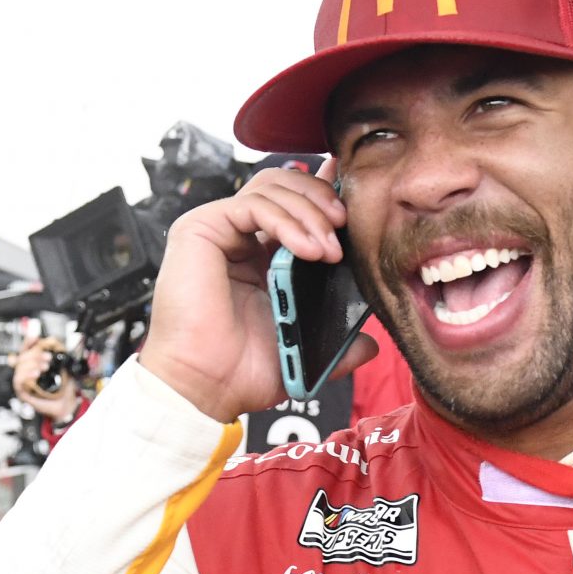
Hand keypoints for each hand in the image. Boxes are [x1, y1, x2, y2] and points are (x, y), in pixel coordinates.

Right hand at [12, 337, 85, 422]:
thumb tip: (51, 340)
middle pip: (22, 356)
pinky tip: (35, 374)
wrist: (66, 402)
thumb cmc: (63, 386)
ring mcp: (24, 381)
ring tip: (44, 367)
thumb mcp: (63, 365)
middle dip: (35, 354)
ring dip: (32, 364)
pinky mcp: (22, 392)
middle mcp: (27, 370)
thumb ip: (57, 351)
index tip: (35, 338)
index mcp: (34, 362)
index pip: (26, 348)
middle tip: (47, 358)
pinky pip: (18, 381)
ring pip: (19, 367)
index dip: (28, 342)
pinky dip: (26, 376)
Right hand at [141, 166, 368, 424]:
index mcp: (260, 256)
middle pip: (285, 184)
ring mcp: (218, 230)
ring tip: (329, 250)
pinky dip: (287, 222)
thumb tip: (371, 343)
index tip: (357, 204)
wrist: (205, 389)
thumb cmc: (240, 372)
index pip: (295, 205)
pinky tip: (308, 250)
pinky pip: (253, 205)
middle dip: (322, 199)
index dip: (326, 196)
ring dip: (310, 211)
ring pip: (272, 187)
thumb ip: (339, 342)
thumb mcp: (304, 350)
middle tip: (345, 227)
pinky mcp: (201, 229)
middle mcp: (237, 237)